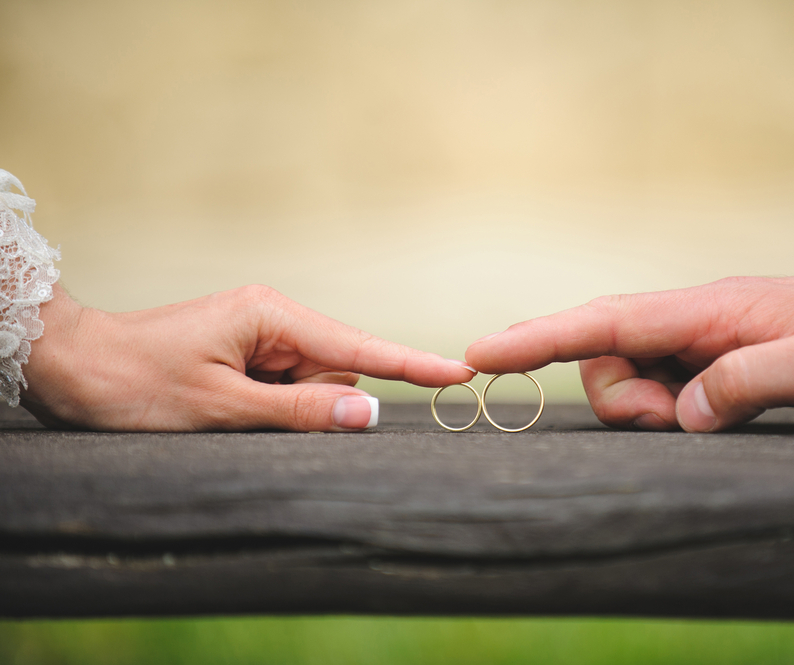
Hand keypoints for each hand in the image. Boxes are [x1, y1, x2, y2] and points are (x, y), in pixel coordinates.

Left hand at [21, 284, 474, 430]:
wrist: (70, 367)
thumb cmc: (135, 383)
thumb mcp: (220, 408)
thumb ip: (301, 412)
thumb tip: (371, 415)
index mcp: (273, 315)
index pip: (359, 348)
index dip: (412, 364)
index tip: (462, 372)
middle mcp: (274, 318)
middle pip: (335, 375)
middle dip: (309, 405)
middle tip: (244, 412)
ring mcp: (262, 336)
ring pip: (311, 387)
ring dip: (282, 410)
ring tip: (223, 407)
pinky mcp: (249, 354)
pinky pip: (286, 389)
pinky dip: (269, 407)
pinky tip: (225, 406)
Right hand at [465, 277, 793, 431]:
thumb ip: (748, 382)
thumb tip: (682, 412)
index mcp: (717, 309)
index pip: (609, 319)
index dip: (540, 335)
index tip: (481, 353)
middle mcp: (704, 324)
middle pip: (609, 354)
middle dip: (619, 398)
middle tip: (681, 422)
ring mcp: (712, 349)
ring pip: (634, 380)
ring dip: (649, 413)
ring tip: (712, 423)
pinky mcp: (726, 376)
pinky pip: (668, 396)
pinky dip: (670, 416)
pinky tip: (714, 421)